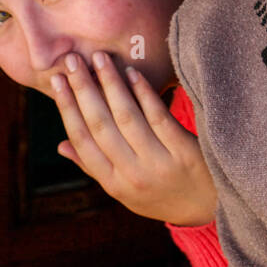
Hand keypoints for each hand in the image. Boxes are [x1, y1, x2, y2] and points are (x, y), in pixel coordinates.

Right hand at [50, 51, 217, 225]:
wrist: (209, 208)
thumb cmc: (161, 195)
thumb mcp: (124, 191)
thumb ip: (94, 167)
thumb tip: (61, 145)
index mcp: (113, 183)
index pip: (83, 141)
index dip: (68, 108)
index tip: (57, 81)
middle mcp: (133, 174)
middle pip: (100, 126)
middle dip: (83, 89)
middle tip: (71, 61)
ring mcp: (159, 163)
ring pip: (127, 117)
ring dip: (110, 84)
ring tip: (99, 58)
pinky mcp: (184, 151)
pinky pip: (159, 117)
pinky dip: (144, 93)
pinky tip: (132, 73)